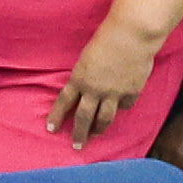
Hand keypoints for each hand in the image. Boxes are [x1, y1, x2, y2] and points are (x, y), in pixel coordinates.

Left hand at [54, 13, 166, 139]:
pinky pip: (125, 106)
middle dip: (79, 134)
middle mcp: (95, 90)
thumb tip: (86, 88)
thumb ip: (86, 76)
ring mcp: (114, 93)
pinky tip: (120, 108)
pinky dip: (122, 108)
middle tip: (77, 146)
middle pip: (84, 117)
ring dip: (99, 129)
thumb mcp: (87, 57)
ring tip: (95, 135)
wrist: (131, 36)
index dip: (56, 117)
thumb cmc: (107, 39)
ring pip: (105, 119)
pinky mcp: (132, 92)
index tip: (51, 129)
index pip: (64, 102)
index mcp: (80, 78)